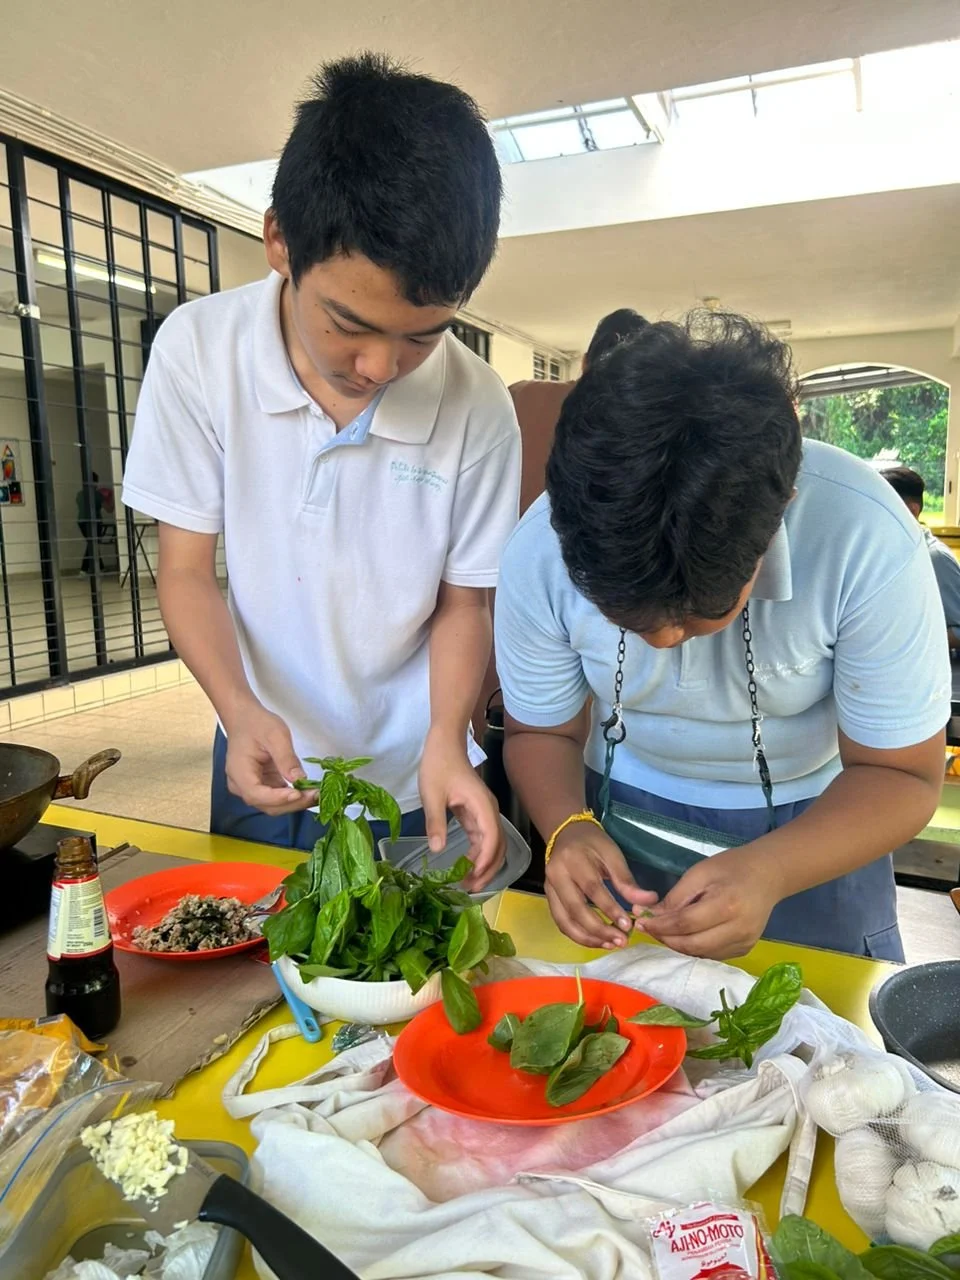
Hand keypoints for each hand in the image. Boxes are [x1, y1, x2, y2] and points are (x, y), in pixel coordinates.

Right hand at [224, 701, 317, 816]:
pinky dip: (293, 798)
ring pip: (273, 805)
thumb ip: (287, 758)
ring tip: (316, 795)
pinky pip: (277, 798)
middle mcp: (241, 786)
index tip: (299, 794)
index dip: (278, 798)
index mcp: (239, 772)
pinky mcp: (262, 787)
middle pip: (267, 805)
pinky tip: (309, 792)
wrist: (245, 719)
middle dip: (292, 803)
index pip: (257, 794)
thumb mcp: (276, 735)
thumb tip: (300, 780)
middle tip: (316, 796)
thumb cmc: (257, 724)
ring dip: (295, 803)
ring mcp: (251, 788)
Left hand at [419, 730, 504, 891]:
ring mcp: (484, 813)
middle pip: (498, 846)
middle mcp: (489, 811)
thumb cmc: (438, 765)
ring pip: (492, 844)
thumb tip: (437, 850)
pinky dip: (477, 854)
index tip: (472, 878)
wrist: (445, 743)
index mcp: (482, 806)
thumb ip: (435, 822)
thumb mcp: (432, 794)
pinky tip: (465, 866)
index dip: (485, 861)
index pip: (492, 838)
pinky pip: (483, 838)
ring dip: (483, 864)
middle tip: (470, 889)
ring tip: (467, 882)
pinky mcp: (476, 814)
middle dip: (488, 869)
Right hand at [545, 823, 657, 949]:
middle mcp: (556, 876)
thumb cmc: (593, 843)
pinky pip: (561, 923)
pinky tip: (597, 940)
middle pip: (575, 910)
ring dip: (588, 938)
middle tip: (621, 941)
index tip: (628, 925)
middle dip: (599, 930)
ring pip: (565, 921)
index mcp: (573, 860)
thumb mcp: (612, 854)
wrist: (566, 833)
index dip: (610, 909)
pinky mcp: (549, 899)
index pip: (592, 889)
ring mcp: (549, 889)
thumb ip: (626, 880)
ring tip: (611, 944)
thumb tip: (648, 901)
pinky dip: (579, 936)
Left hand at [640, 845, 784, 958]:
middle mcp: (738, 929)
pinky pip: (712, 954)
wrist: (769, 875)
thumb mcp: (700, 872)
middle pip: (692, 944)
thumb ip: (676, 897)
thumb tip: (650, 915)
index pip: (685, 924)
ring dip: (678, 945)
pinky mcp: (745, 949)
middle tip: (649, 928)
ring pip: (701, 953)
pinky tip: (684, 936)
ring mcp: (744, 942)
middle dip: (666, 938)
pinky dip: (694, 948)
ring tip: (663, 931)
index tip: (642, 921)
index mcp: (727, 905)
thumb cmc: (732, 867)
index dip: (660, 926)